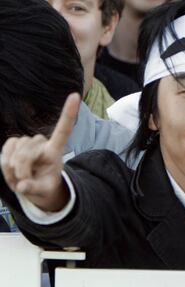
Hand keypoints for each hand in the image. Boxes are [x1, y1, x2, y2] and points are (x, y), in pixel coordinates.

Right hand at [1, 93, 78, 211]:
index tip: (75, 95)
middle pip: (26, 153)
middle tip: (26, 181)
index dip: (68, 112)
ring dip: (13, 168)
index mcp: (56, 150)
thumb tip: (22, 186)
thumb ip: (33, 188)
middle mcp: (43, 142)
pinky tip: (12, 167)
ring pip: (15, 152)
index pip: (64, 128)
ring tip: (22, 175)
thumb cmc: (43, 186)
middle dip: (22, 171)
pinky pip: (5, 149)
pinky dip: (5, 161)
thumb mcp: (42, 191)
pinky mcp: (14, 143)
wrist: (33, 185)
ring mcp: (28, 141)